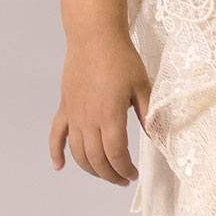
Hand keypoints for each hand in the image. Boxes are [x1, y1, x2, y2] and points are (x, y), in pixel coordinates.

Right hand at [50, 32, 151, 184]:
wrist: (94, 36)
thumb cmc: (120, 58)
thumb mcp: (142, 86)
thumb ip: (149, 114)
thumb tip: (160, 138)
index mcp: (109, 115)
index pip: (115, 154)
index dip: (124, 169)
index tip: (133, 174)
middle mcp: (88, 119)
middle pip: (96, 159)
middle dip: (110, 174)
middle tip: (122, 179)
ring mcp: (74, 114)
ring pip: (78, 152)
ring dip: (90, 169)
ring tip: (104, 174)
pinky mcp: (65, 107)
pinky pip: (56, 135)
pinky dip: (55, 152)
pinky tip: (59, 167)